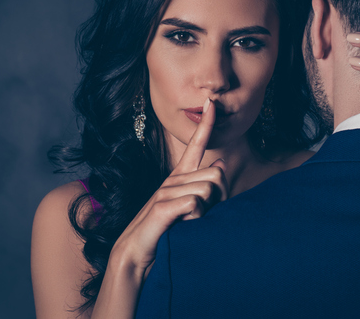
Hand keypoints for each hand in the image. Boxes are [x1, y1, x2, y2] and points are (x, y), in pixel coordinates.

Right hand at [108, 98, 228, 275]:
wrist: (136, 257)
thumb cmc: (166, 233)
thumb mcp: (189, 209)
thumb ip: (205, 189)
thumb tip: (223, 167)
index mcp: (180, 176)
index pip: (195, 144)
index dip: (205, 123)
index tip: (212, 102)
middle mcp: (173, 179)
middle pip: (217, 175)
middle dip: (219, 197)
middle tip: (204, 215)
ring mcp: (166, 191)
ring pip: (209, 190)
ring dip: (207, 211)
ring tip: (189, 222)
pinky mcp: (162, 206)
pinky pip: (196, 203)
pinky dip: (197, 218)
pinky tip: (183, 226)